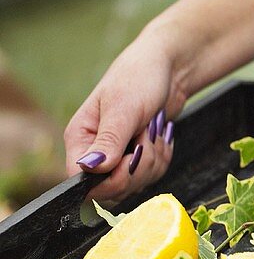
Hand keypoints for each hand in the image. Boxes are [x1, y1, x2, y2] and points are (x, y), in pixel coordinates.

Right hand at [64, 29, 183, 203]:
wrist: (169, 69)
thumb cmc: (140, 78)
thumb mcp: (123, 108)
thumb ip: (108, 140)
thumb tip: (90, 168)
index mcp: (79, 138)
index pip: (81, 180)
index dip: (108, 181)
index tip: (130, 161)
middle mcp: (95, 151)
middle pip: (110, 189)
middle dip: (137, 169)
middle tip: (146, 140)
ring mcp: (118, 156)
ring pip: (135, 184)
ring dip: (153, 161)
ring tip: (153, 131)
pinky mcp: (138, 157)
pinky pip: (152, 175)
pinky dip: (162, 158)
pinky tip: (160, 136)